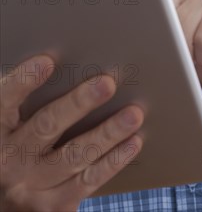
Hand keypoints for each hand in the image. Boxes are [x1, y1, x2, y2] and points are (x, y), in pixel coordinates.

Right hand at [0, 55, 143, 211]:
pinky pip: (88, 182)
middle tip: (107, 83)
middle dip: (79, 103)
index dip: (24, 80)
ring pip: (75, 156)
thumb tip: (60, 63)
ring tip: (133, 114)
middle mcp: (9, 160)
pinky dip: (113, 161)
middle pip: (47, 126)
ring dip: (108, 133)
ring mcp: (30, 187)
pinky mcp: (52, 206)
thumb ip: (24, 101)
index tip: (48, 61)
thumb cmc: (11, 147)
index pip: (5, 101)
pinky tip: (133, 142)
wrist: (3, 201)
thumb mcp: (7, 124)